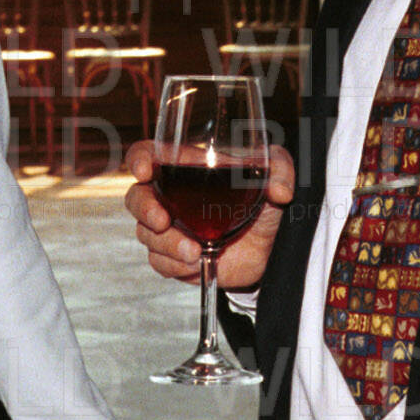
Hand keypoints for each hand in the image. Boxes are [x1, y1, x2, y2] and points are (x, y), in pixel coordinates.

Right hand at [124, 140, 294, 289]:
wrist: (267, 248)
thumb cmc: (264, 202)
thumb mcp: (276, 176)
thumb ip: (282, 171)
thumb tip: (281, 190)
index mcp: (186, 167)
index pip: (149, 154)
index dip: (139, 159)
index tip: (143, 170)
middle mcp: (171, 197)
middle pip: (136, 197)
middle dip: (144, 209)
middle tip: (162, 221)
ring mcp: (170, 228)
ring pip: (146, 234)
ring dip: (167, 245)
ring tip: (194, 251)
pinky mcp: (174, 257)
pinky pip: (158, 261)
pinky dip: (174, 264)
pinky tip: (196, 262)